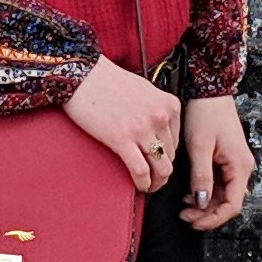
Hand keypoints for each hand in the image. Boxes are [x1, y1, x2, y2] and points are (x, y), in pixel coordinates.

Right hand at [63, 56, 182, 192]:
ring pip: (161, 168)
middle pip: (171, 156)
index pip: (177, 141)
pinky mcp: (122, 139)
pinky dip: (143, 184)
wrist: (83, 75)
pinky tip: (139, 186)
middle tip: (154, 178)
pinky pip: (141, 171)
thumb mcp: (145, 91)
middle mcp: (159, 116)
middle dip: (162, 170)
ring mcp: (142, 129)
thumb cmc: (108, 81)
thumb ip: (157, 110)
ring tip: (149, 185)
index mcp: (169, 105)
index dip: (167, 155)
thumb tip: (159, 132)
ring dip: (156, 182)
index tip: (159, 162)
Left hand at [179, 95, 253, 231]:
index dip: (213, 218)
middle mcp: (242, 168)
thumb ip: (202, 177)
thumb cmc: (206, 114)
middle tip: (184, 216)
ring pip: (223, 195)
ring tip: (184, 207)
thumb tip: (202, 202)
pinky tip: (190, 194)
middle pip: (228, 203)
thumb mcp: (200, 147)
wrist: (209, 92)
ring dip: (205, 204)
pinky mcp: (227, 160)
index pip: (232, 204)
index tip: (194, 222)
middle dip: (207, 214)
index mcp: (240, 166)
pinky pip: (219, 184)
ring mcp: (235, 164)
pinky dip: (206, 192)